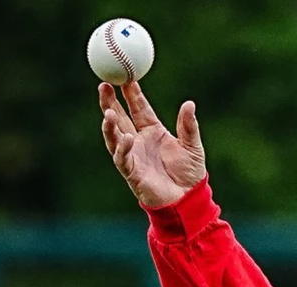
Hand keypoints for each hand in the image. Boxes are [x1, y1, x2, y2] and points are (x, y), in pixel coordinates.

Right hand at [98, 81, 205, 207]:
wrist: (188, 200)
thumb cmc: (190, 174)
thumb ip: (189, 126)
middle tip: (103, 84)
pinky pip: (122, 158)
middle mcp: (139, 141)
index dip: (131, 93)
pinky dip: (122, 147)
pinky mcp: (132, 172)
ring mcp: (133, 156)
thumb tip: (189, 103)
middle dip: (110, 102)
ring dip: (109, 124)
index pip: (139, 108)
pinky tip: (125, 137)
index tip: (126, 76)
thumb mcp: (193, 146)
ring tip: (107, 111)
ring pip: (114, 136)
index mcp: (153, 131)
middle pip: (120, 117)